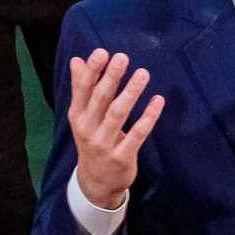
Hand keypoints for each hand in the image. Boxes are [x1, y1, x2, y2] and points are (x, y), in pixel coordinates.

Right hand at [66, 48, 163, 211]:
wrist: (97, 182)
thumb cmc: (93, 140)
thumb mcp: (82, 117)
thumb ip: (82, 88)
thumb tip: (76, 60)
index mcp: (78, 116)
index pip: (82, 90)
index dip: (91, 71)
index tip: (101, 52)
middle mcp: (88, 129)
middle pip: (100, 99)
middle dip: (110, 78)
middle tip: (121, 57)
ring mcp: (105, 143)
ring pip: (118, 115)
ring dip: (131, 93)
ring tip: (143, 73)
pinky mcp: (122, 156)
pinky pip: (138, 134)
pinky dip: (148, 116)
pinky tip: (158, 100)